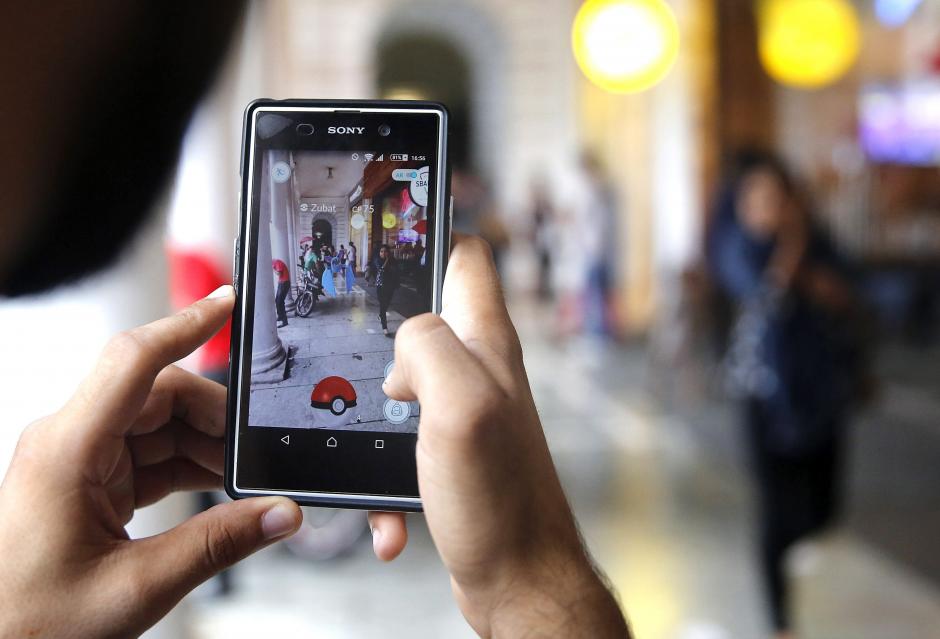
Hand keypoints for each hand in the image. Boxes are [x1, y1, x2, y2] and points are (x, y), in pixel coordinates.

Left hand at [0, 286, 302, 637]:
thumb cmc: (26, 623)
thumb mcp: (136, 588)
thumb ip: (217, 545)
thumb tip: (279, 513)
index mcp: (68, 450)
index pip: (134, 361)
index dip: (186, 326)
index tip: (228, 303)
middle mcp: (70, 442)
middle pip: (160, 394)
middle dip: (216, 418)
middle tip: (259, 451)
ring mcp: (80, 461)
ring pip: (161, 424)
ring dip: (207, 447)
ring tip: (244, 482)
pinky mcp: (90, 482)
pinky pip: (151, 454)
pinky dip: (190, 467)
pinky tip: (218, 491)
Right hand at [369, 236, 628, 636]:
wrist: (518, 581)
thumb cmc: (500, 502)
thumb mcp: (461, 406)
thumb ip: (429, 347)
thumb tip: (404, 339)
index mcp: (485, 345)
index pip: (466, 258)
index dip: (429, 236)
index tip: (387, 236)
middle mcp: (479, 371)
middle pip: (422, 319)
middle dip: (379, 337)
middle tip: (346, 355)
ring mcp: (465, 413)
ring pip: (400, 388)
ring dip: (372, 421)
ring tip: (373, 461)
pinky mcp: (450, 454)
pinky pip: (400, 448)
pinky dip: (385, 479)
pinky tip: (390, 514)